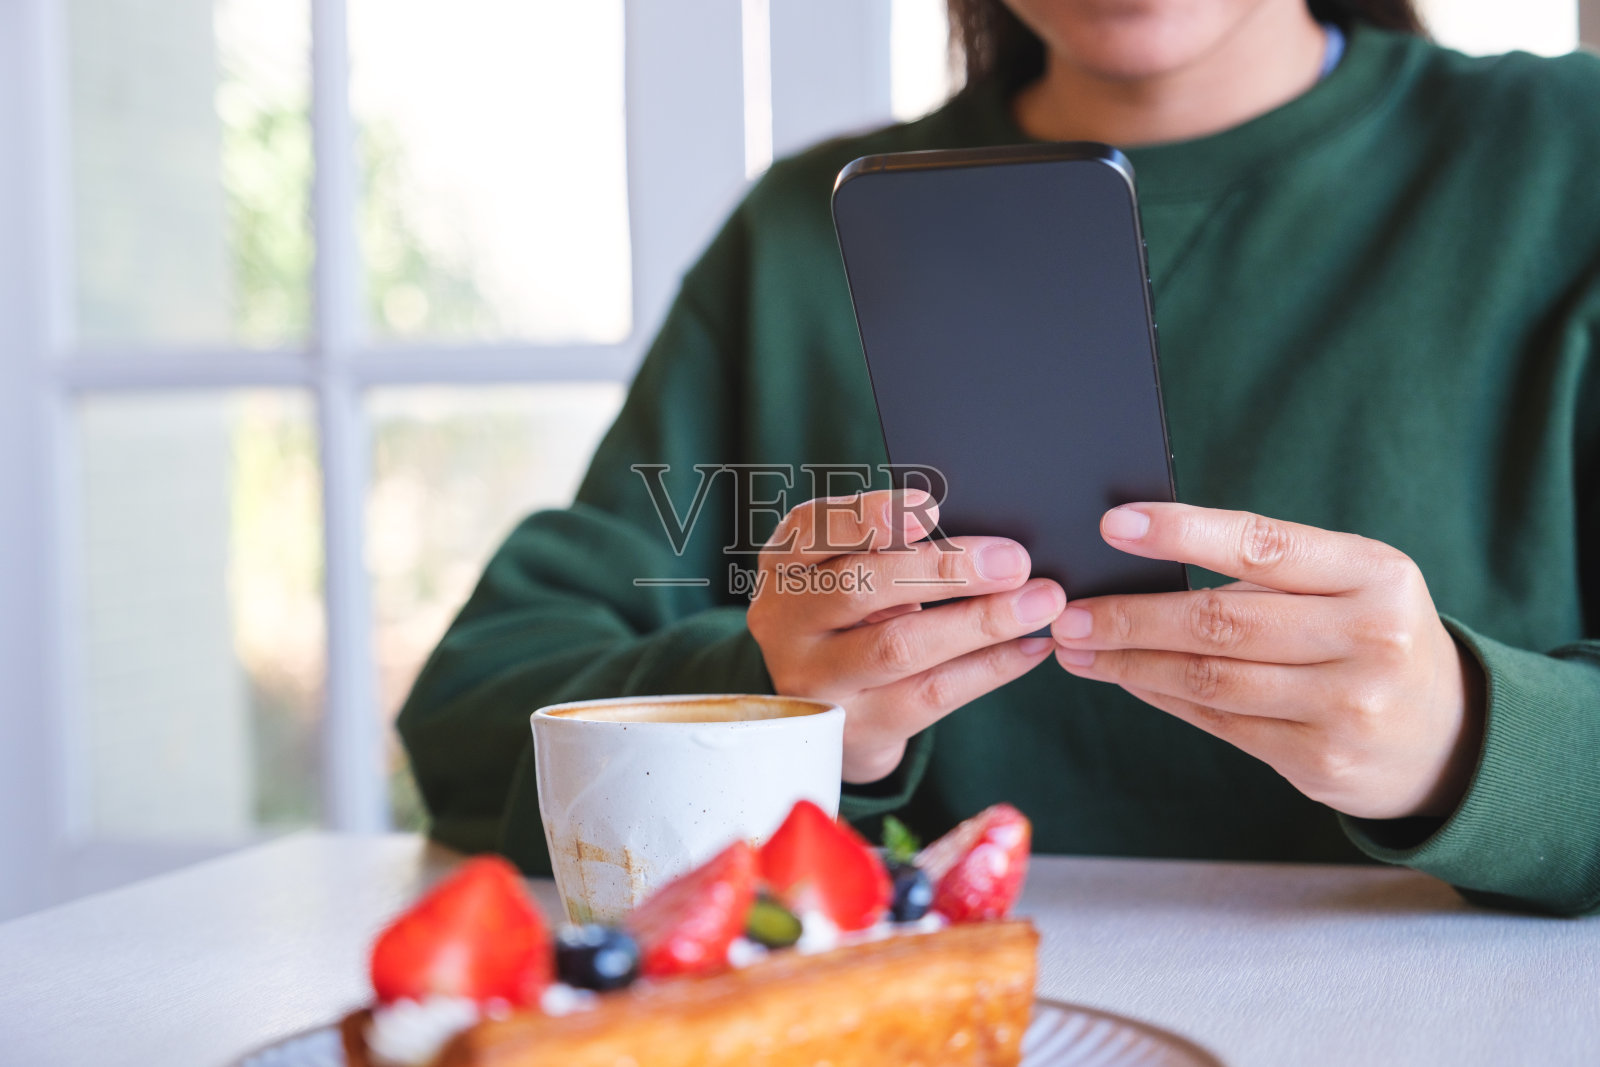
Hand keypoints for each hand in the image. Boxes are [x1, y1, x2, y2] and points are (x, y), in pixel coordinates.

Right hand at [748, 489, 1064, 783]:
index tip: (930, 508)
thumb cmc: (851, 617)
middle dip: (945, 569)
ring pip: (899, 647)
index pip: (816, 529)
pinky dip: (990, 667)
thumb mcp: (846, 571)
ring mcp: (817, 680)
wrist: (827, 712)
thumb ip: (890, 549)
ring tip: (1038, 602)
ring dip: (979, 621)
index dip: (870, 516)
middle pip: (861, 588)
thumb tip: (983, 538)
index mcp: (786, 562)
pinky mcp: (858, 726)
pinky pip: (932, 694)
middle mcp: (786, 620)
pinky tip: (1031, 646)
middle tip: (1013, 560)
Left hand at [1051, 503, 1485, 819]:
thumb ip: (1269, 572)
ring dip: (1130, 663)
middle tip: (1067, 612)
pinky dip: (1161, 696)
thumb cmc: (1373, 634)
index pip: (1262, 545)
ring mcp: (1346, 706)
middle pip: (1221, 623)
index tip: (1113, 525)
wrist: (1449, 737)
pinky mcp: (1320, 760)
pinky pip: (1219, 722)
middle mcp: (1368, 638)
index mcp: (1375, 574)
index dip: (1181, 533)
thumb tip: (1142, 558)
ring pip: (1210, 679)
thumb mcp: (1353, 583)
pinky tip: (1125, 677)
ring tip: (1077, 648)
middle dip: (1131, 617)